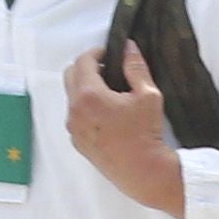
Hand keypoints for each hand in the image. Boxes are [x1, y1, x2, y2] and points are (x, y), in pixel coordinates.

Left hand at [65, 42, 189, 214]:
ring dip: (85, 88)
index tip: (109, 54)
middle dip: (87, 68)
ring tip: (110, 93)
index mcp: (89, 96)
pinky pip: (74, 116)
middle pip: (70, 75)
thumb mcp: (148, 94)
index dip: (96, 53)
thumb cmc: (146, 133)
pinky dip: (85, 107)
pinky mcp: (77, 142)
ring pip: (71, 96)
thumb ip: (136, 67)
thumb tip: (128, 47)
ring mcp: (73, 128)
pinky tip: (106, 113)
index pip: (83, 61)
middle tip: (109, 70)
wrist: (144, 171)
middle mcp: (75, 111)